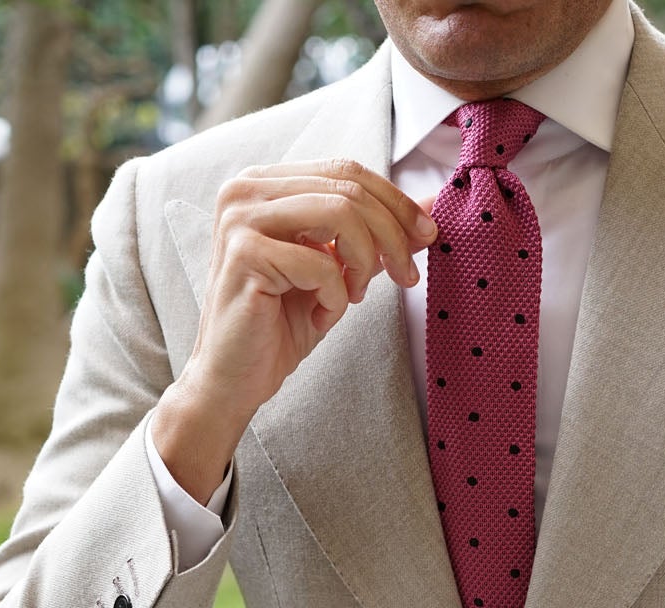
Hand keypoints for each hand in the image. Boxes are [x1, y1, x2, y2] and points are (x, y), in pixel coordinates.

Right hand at [151, 161, 438, 501]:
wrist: (232, 380)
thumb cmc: (280, 326)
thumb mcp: (339, 273)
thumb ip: (375, 236)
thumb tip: (432, 207)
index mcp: (266, 183)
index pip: (346, 170)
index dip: (395, 201)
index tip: (427, 236)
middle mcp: (246, 189)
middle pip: (349, 187)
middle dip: (392, 234)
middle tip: (407, 277)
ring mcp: (240, 217)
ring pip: (340, 212)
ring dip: (364, 261)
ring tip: (355, 297)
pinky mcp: (244, 253)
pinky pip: (320, 263)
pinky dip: (335, 297)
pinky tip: (319, 318)